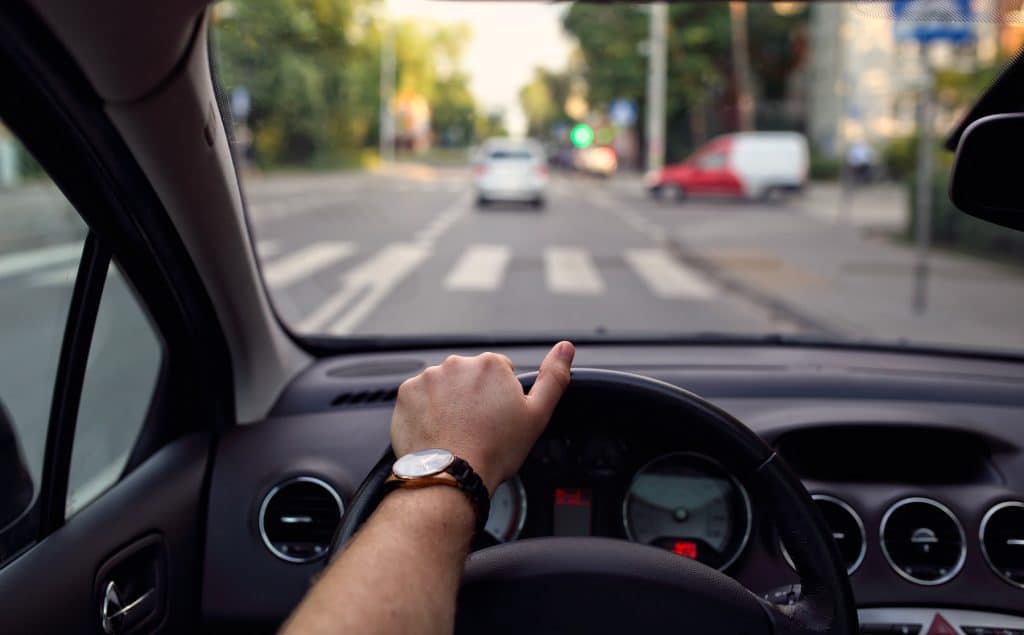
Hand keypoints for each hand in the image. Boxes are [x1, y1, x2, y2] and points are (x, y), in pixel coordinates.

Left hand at [390, 341, 574, 493]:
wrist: (452, 476)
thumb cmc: (495, 450)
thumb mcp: (537, 415)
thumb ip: (554, 377)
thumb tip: (565, 348)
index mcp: (490, 364)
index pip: (498, 374)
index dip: (500, 399)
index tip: (497, 419)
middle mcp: (457, 364)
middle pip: (469, 378)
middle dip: (473, 398)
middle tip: (477, 428)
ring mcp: (428, 378)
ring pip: (444, 387)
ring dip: (449, 403)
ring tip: (456, 432)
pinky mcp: (406, 394)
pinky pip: (420, 398)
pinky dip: (426, 411)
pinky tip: (437, 431)